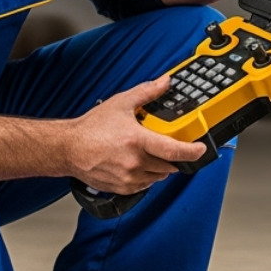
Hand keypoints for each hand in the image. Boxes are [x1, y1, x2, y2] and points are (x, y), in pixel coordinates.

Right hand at [63, 77, 205, 193]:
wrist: (69, 148)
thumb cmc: (91, 128)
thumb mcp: (121, 103)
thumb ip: (147, 92)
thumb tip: (165, 82)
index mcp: (137, 141)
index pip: (174, 151)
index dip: (192, 151)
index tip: (201, 149)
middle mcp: (135, 162)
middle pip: (169, 165)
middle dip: (172, 157)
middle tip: (166, 146)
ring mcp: (129, 178)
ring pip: (158, 177)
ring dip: (160, 167)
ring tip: (148, 153)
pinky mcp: (122, 188)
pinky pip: (145, 186)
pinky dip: (146, 176)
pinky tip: (137, 164)